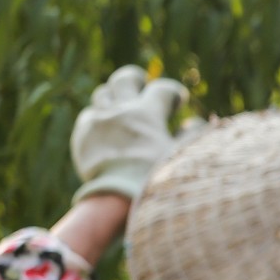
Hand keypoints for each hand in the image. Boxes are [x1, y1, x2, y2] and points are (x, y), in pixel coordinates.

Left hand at [70, 65, 189, 202]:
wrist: (118, 200)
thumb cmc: (156, 179)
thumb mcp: (181, 156)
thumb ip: (192, 135)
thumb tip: (197, 121)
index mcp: (147, 113)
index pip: (161, 89)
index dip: (172, 92)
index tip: (177, 101)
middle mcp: (120, 111)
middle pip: (123, 79)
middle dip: (135, 79)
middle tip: (142, 84)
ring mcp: (98, 122)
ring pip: (103, 94)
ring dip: (115, 98)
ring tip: (123, 107)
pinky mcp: (82, 136)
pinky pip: (89, 116)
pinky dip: (100, 118)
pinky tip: (107, 130)